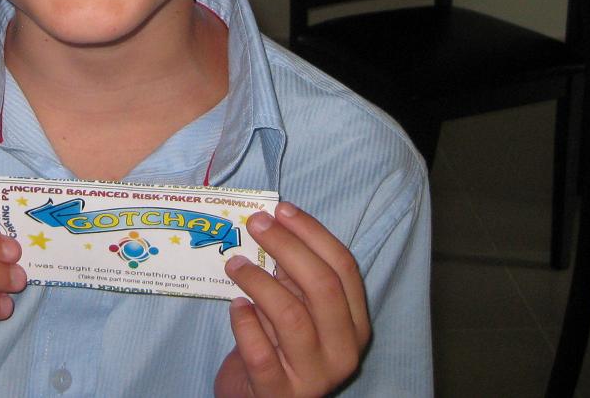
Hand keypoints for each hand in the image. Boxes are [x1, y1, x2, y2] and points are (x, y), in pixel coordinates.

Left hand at [214, 203, 369, 396]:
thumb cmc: (278, 345)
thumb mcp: (296, 306)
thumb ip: (293, 273)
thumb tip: (274, 221)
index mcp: (355, 323)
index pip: (344, 267)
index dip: (312, 232)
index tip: (282, 209)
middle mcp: (343, 351)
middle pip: (323, 286)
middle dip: (287, 247)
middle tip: (256, 224)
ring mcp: (314, 376)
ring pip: (291, 317)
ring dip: (258, 282)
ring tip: (234, 264)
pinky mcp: (278, 393)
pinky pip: (260, 352)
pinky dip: (244, 324)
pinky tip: (235, 307)